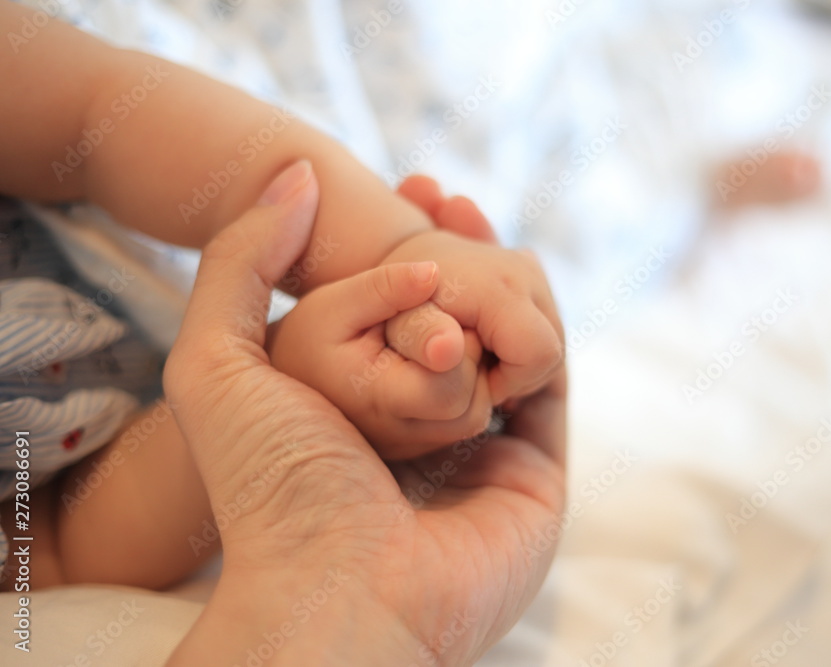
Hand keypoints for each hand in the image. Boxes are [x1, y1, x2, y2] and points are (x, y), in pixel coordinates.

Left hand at [164, 161, 566, 665]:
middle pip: (460, 325)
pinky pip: (551, 385)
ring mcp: (481, 455)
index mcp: (356, 413)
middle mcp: (421, 434)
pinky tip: (514, 284)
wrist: (335, 585)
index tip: (410, 191)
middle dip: (461, 256)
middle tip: (444, 200)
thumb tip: (295, 174)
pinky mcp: (536, 475)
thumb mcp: (214, 361)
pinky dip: (541, 335)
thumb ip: (238, 261)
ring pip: (512, 346)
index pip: (397, 316)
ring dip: (504, 285)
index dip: (406, 252)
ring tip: (473, 227)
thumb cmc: (270, 479)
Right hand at [266, 261, 492, 459]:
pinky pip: (466, 420)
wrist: (294, 380)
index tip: (435, 315)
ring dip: (471, 375)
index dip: (457, 346)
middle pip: (472, 407)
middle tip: (442, 326)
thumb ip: (385, 288)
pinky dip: (465, 388)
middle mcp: (402, 436)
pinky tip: (438, 362)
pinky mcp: (426, 445)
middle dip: (469, 360)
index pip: (449, 387)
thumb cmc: (312, 338)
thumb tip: (432, 273)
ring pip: (476, 417)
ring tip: (437, 344)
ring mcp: (416, 447)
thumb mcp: (336, 303)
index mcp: (378, 402)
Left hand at [385, 177, 564, 405]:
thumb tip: (448, 349)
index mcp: (497, 283)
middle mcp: (525, 269)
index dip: (505, 382)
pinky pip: (541, 331)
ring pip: (550, 346)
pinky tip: (479, 347)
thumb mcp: (383, 323)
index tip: (466, 383)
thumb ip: (417, 337)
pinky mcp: (532, 276)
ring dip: (514, 364)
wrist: (381, 256)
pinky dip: (515, 348)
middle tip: (461, 371)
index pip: (540, 354)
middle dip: (513, 376)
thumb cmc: (379, 306)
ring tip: (465, 357)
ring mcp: (533, 269)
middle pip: (551, 352)